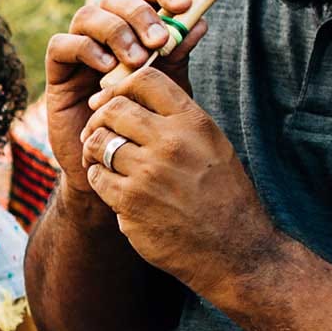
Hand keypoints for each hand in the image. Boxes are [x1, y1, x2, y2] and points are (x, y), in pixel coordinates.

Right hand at [43, 0, 204, 197]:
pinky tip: (107, 69)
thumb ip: (178, 56)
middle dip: (140, 14)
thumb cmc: (144, 125)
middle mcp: (106, 33)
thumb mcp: (167, 88)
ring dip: (116, 32)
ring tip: (137, 61)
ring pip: (88, 15)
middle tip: (159, 41)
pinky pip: (62, 44)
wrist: (115, 166)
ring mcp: (80, 50)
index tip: (184, 5)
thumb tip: (199, 23)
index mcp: (136, 29)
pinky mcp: (57, 71)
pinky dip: (86, 49)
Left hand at [80, 66, 279, 303]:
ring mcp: (149, 173)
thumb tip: (136, 99)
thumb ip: (179, 121)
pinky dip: (99, 179)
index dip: (121, 86)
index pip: (145, 79)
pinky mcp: (131, 203)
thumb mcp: (214, 146)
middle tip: (99, 132)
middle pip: (114, 109)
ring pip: (98, 143)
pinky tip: (112, 186)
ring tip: (104, 160)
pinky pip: (97, 177)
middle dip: (100, 118)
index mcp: (194, 123)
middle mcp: (171, 142)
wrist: (236, 251)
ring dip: (95, 150)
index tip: (112, 100)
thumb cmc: (225, 197)